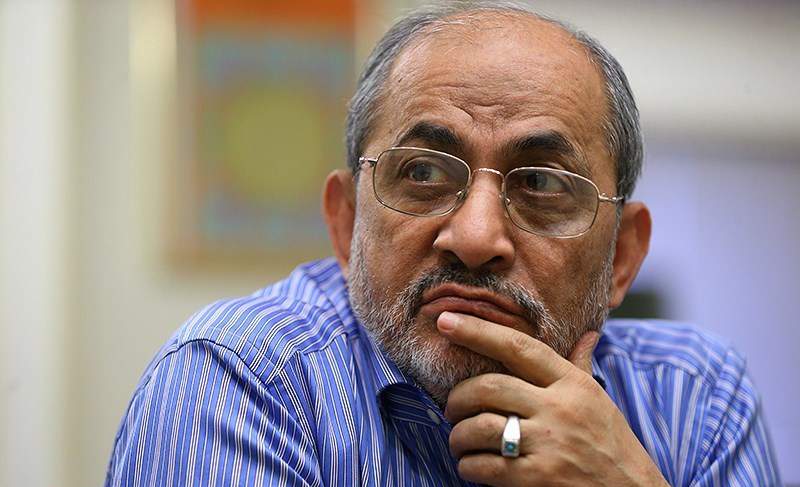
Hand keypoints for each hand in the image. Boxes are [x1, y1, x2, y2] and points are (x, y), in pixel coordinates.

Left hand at [437, 312, 668, 486]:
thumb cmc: (612, 446)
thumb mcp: (599, 401)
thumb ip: (581, 366)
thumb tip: (588, 333)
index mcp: (572, 384)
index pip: (518, 347)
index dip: (478, 331)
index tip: (446, 320)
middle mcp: (560, 408)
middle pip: (489, 386)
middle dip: (458, 397)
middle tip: (450, 408)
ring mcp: (550, 444)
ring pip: (482, 426)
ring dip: (459, 436)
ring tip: (458, 442)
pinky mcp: (540, 478)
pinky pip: (486, 465)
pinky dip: (469, 465)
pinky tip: (470, 466)